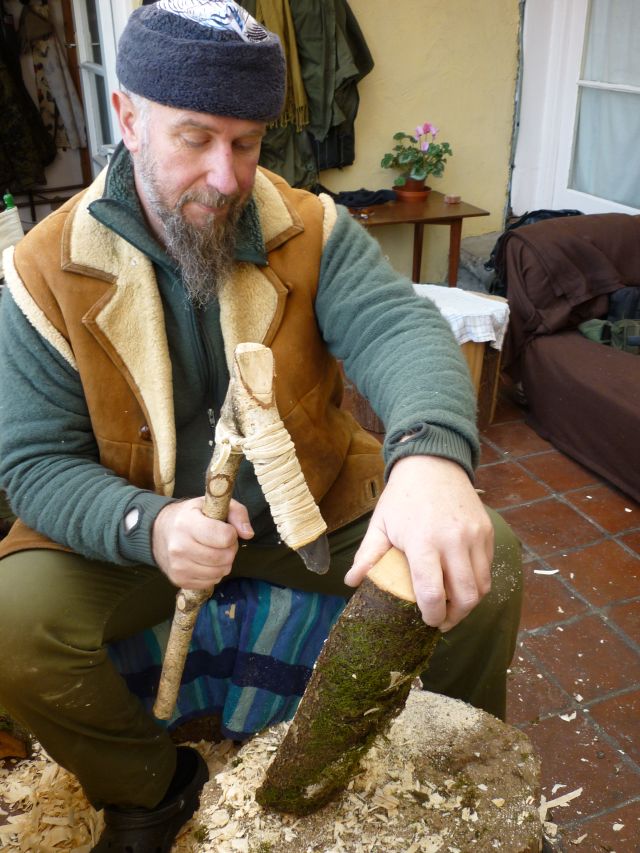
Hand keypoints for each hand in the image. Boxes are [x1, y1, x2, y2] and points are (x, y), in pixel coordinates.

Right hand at [151, 497, 253, 588]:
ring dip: (224, 563)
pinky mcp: (178, 579)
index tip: (226, 529)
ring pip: (218, 573)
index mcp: (187, 523)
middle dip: (230, 550)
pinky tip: (206, 562)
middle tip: (223, 542)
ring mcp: (177, 566)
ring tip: (215, 551)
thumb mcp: (213, 504)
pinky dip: (214, 574)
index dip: (231, 534)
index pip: (224, 537)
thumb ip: (237, 513)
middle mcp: (179, 546)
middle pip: (222, 557)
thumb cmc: (193, 516)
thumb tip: (248, 534)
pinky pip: (210, 582)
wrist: (162, 531)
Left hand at [344, 456, 492, 630]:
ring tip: (452, 605)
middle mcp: (454, 541)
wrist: (432, 463)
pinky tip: (460, 582)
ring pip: (482, 586)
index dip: (431, 616)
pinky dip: (477, 582)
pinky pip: (488, 568)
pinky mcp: (487, 532)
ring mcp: (474, 537)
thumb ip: (367, 556)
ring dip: (469, 603)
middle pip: (465, 597)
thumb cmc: (402, 497)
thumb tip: (350, 583)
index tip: (426, 621)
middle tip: (441, 620)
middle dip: (454, 617)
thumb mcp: (380, 524)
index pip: (432, 593)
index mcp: (423, 542)